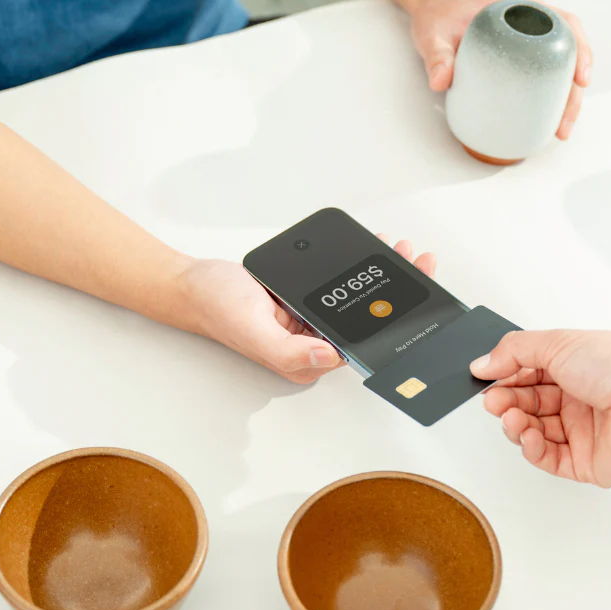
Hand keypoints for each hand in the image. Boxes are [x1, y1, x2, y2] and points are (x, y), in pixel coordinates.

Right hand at [182, 236, 436, 383]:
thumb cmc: (218, 309)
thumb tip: (333, 357)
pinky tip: (371, 249)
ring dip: (382, 276)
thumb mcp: (254, 331)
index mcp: (308, 360)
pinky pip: (339, 286)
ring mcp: (309, 321)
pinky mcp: (303, 301)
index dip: (394, 319)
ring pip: (357, 301)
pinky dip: (359, 268)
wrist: (193, 283)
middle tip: (417, 261)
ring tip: (400, 250)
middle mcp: (313, 344)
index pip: (363, 343)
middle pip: (366, 321)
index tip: (414, 288)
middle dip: (397, 291)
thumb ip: (291, 352)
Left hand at [409, 0, 591, 139]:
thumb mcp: (433, 35)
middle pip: (569, 52)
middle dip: (574, 91)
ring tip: (559, 129)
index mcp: (520, 7)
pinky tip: (545, 119)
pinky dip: (549, 95)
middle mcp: (530, 20)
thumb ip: (437, 56)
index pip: (565, 24)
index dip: (579, 51)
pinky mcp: (519, 55)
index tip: (580, 80)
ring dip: (565, 98)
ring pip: (559, 67)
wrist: (434, 6)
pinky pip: (543, 72)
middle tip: (564, 124)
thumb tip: (440, 81)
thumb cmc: (438, 14)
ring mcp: (527, 39)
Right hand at [470, 330, 610, 486]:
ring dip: (516, 425)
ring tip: (512, 418)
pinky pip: (548, 458)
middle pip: (528, 402)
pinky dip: (532, 449)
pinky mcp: (587, 463)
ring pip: (534, 431)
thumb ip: (514, 351)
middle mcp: (581, 399)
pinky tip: (528, 436)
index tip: (485, 377)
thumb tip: (483, 363)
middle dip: (506, 401)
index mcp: (577, 367)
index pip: (529, 372)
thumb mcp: (558, 343)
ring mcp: (584, 432)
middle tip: (492, 401)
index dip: (505, 376)